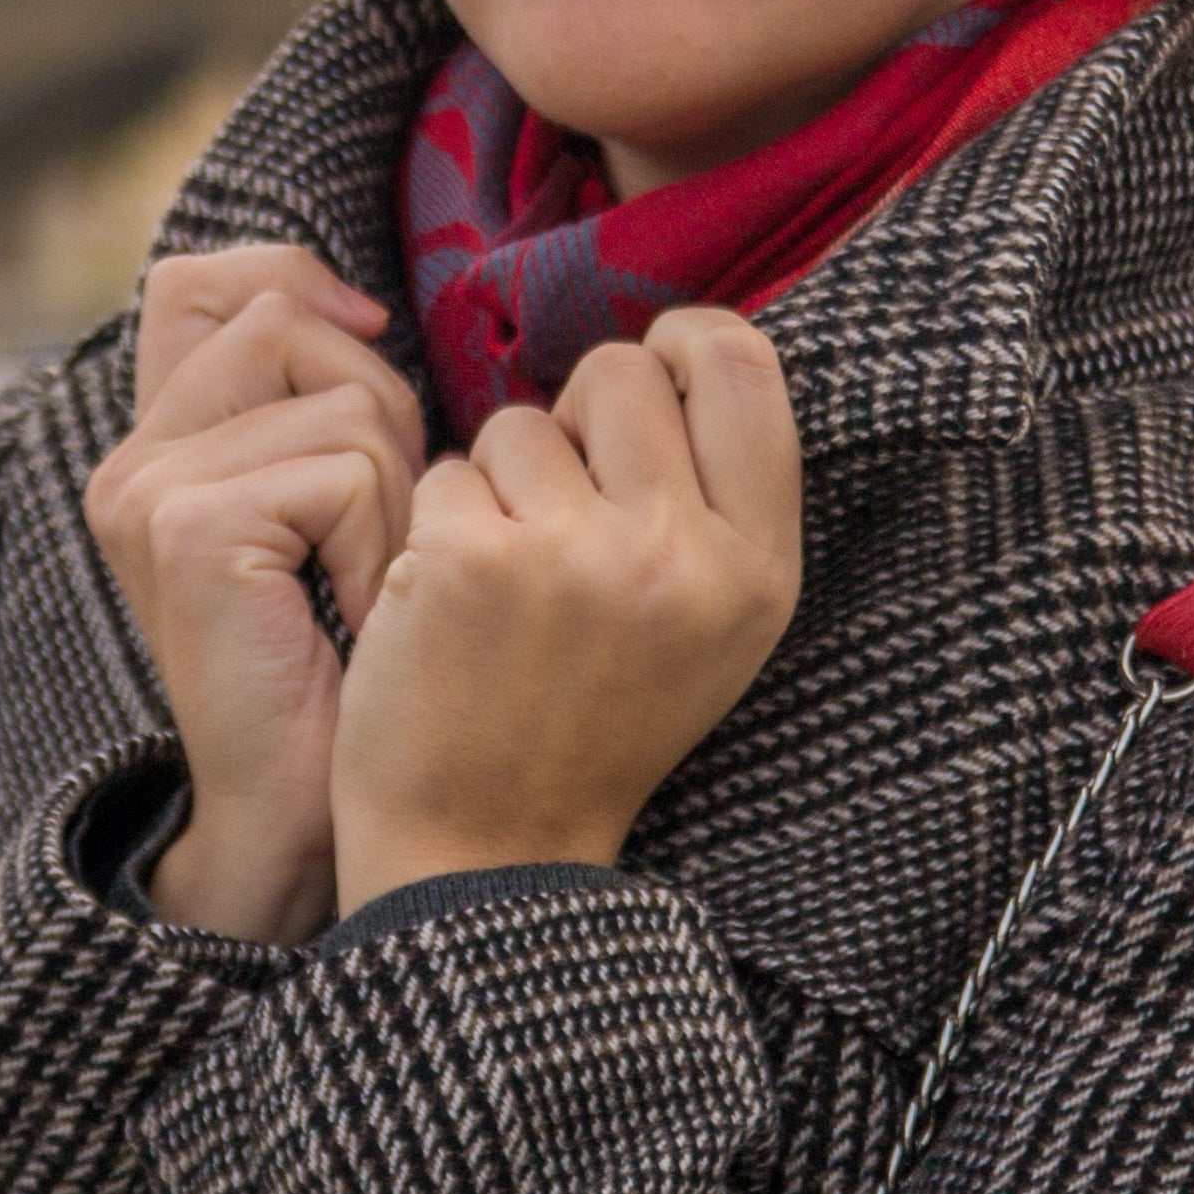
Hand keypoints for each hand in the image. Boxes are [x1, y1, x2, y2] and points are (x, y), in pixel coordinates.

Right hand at [78, 246, 424, 944]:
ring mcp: (149, 491)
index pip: (201, 282)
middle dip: (378, 415)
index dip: (294, 285)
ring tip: (365, 588)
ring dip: (395, 498)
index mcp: (151, 447)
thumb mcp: (328, 511)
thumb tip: (360, 309)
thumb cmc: (344, 669)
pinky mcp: (190, 529)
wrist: (302, 818)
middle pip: (289, 325)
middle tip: (370, 537)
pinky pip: (347, 471)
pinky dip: (383, 545)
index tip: (365, 348)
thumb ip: (312, 405)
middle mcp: (129, 460)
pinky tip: (356, 620)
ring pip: (343, 402)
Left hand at [331, 305, 803, 911]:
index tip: (644, 378)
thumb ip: (714, 497)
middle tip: (557, 513)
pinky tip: (450, 607)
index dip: (680, 342)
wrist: (487, 851)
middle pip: (619, 371)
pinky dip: (434, 527)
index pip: (740, 361)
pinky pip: (445, 473)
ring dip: (497, 483)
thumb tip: (677, 341)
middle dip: (574, 421)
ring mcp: (578, 555)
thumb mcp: (708, 627)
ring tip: (506, 583)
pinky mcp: (474, 560)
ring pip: (519, 421)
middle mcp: (684, 555)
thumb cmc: (590, 725)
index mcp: (760, 568)